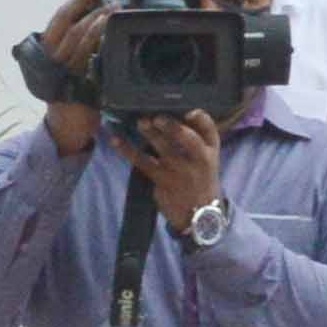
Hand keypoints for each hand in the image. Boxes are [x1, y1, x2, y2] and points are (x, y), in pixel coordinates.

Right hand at [35, 0, 111, 155]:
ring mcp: (60, 68)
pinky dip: (96, 40)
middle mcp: (50, 55)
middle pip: (65, 19)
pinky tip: (108, 30)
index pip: (61, 15)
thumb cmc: (72, 89)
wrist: (67, 125)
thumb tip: (101, 13)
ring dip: (96, 18)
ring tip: (112, 7)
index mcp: (47, 47)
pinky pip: (86, 57)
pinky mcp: (73, 82)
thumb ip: (79, 42)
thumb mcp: (71, 61)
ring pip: (76, 36)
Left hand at [122, 108, 226, 228]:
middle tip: (158, 117)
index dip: (201, 118)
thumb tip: (169, 114)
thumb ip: (195, 140)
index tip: (190, 110)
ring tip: (141, 122)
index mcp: (210, 151)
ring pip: (165, 149)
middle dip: (173, 127)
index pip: (210, 131)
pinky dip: (128, 150)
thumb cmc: (200, 180)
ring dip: (152, 134)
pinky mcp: (162, 181)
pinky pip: (143, 163)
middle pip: (189, 139)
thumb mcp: (207, 161)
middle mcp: (199, 160)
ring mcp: (180, 172)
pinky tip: (116, 140)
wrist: (199, 216)